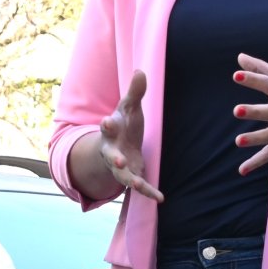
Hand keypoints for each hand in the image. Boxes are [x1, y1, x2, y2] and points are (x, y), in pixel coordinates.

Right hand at [99, 69, 162, 201]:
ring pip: (121, 175)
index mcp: (111, 130)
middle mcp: (111, 150)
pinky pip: (139, 185)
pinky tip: (160, 198)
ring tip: (137, 185)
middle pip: (110, 155)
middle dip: (113, 158)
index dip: (107, 125)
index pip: (107, 127)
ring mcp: (120, 165)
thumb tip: (140, 70)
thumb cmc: (124, 123)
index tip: (107, 122)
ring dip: (128, 179)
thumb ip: (135, 92)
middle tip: (118, 160)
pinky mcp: (131, 175)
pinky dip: (149, 192)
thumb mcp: (129, 107)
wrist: (118, 145)